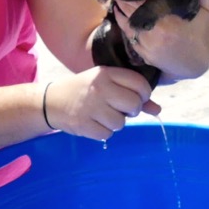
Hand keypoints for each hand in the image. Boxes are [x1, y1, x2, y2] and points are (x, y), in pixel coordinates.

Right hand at [45, 67, 160, 140]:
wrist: (51, 101)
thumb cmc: (83, 90)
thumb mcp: (104, 84)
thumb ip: (130, 93)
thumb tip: (157, 109)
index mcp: (105, 74)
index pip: (139, 83)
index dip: (144, 93)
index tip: (138, 97)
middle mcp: (98, 88)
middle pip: (134, 104)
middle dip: (131, 110)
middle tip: (121, 108)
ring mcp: (90, 107)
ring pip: (121, 123)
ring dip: (115, 122)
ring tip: (102, 115)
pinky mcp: (83, 124)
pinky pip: (107, 134)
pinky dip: (103, 132)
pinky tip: (93, 122)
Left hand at [114, 0, 208, 80]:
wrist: (198, 66)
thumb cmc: (202, 36)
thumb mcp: (205, 12)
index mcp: (168, 20)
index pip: (141, 0)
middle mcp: (154, 32)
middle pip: (129, 9)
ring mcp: (147, 44)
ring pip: (125, 21)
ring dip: (119, 9)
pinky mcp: (143, 53)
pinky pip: (127, 35)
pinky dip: (122, 23)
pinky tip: (119, 13)